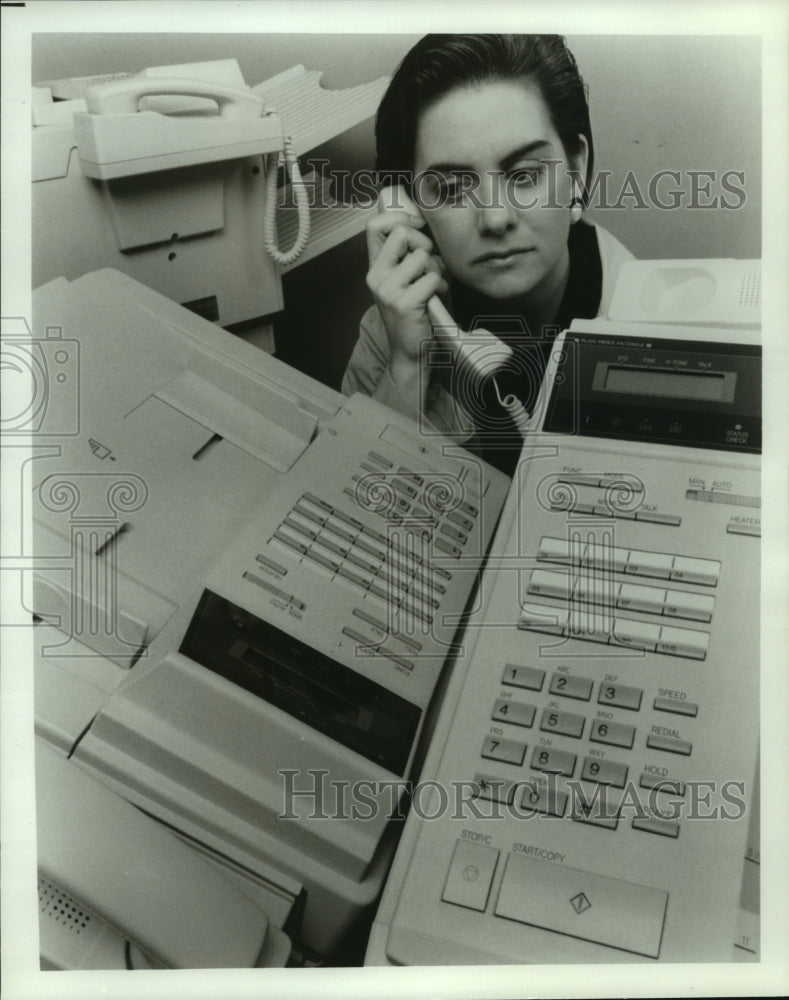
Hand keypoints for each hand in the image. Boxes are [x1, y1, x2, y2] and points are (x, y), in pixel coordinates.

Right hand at [365, 211, 447, 368]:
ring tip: (433, 287)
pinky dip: (441, 287)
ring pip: (422, 256)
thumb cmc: (417, 313)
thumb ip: (410, 253)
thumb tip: (423, 224)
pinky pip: (432, 278)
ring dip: (437, 270)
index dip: (399, 218)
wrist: (412, 353)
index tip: (417, 227)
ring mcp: (387, 290)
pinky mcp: (403, 304)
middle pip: (401, 233)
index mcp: (376, 267)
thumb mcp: (409, 278)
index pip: (375, 225)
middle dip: (424, 243)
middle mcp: (376, 276)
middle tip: (429, 265)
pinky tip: (435, 299)